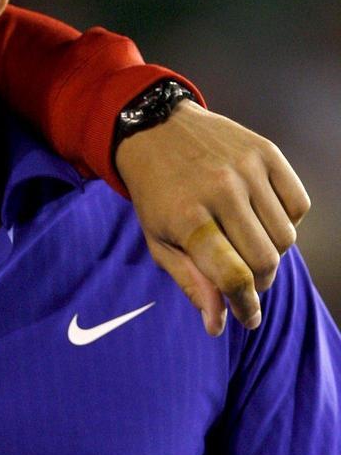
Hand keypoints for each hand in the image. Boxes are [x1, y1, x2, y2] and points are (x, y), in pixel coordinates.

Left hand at [116, 101, 309, 335]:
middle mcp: (221, 190)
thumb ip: (191, 282)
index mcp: (188, 217)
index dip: (245, 305)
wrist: (155, 130)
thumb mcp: (158, 240)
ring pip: (286, 236)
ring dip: (273, 254)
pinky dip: (287, 222)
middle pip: (266, 260)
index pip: (234, 275)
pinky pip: (298, 204)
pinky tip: (261, 219)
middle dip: (258, 282)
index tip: (247, 318)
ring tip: (248, 248)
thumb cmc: (155, 193)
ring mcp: (247, 169)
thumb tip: (218, 325)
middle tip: (243, 281)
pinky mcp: (267, 152)